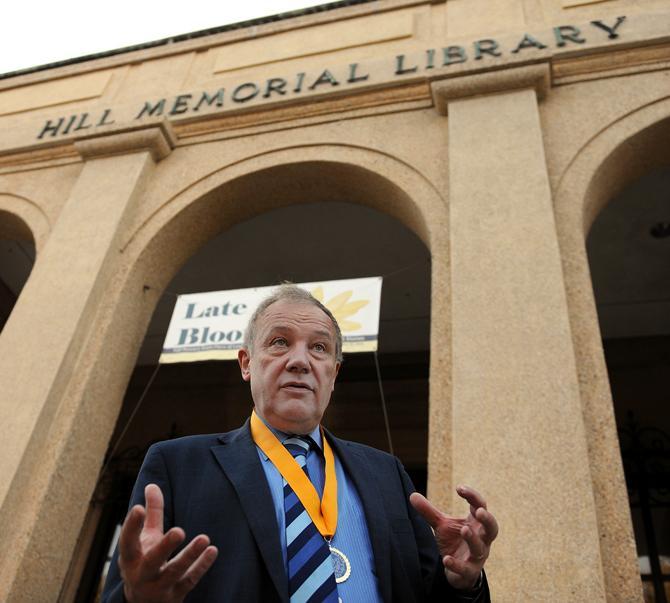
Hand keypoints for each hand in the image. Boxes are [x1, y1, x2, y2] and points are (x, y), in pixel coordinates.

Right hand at [118, 483, 217, 602]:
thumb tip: (152, 485)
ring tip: (205, 538)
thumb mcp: (145, 539)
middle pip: (152, 561)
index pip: (127, 541)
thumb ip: (151, 514)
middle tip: (179, 531)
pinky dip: (201, 566)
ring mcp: (159, 586)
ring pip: (175, 572)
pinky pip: (189, 580)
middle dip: (165, 547)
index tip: (138, 508)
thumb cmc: (145, 560)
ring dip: (190, 556)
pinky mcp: (175, 594)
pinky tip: (212, 551)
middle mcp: (142, 574)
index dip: (131, 526)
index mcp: (131, 557)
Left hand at [410, 485, 497, 589]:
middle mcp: (482, 538)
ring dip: (473, 538)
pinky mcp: (469, 571)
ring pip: (480, 548)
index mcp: (476, 523)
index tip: (459, 488)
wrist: (458, 571)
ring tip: (464, 529)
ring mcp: (477, 556)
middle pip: (492, 528)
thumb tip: (412, 495)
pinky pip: (466, 569)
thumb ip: (429, 512)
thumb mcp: (441, 525)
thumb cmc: (454, 541)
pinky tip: (446, 559)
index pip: (480, 506)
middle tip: (480, 511)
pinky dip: (456, 564)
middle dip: (488, 519)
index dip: (472, 496)